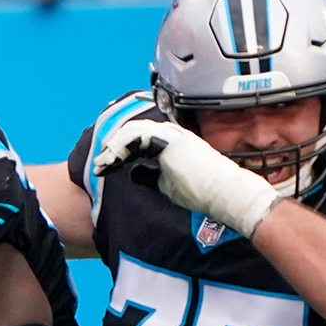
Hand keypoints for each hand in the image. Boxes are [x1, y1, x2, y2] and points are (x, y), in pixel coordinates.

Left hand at [91, 119, 280, 237]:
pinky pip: (136, 137)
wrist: (225, 193)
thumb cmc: (204, 192)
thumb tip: (135, 173)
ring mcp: (170, 135)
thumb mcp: (171, 186)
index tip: (108, 164)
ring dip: (113, 148)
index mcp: (174, 142)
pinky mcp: (168, 140)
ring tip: (101, 164)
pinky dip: (120, 147)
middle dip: (114, 147)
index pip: (141, 138)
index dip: (122, 149)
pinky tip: (110, 160)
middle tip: (100, 164)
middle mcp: (171, 134)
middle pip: (134, 132)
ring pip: (132, 132)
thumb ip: (154, 177)